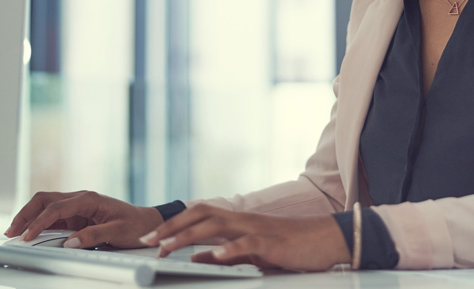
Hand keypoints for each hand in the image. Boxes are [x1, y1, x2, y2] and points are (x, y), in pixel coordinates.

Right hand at [4, 190, 163, 247]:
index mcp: (89, 199)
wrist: (147, 223)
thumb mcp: (118, 232)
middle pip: (44, 200)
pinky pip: (52, 218)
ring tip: (14, 233)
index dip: (39, 222)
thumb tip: (70, 243)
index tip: (28, 236)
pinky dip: (38, 224)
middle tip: (12, 231)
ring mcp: (76, 208)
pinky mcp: (76, 218)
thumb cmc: (136, 225)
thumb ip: (94, 236)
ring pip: (45, 207)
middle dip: (25, 214)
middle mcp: (80, 200)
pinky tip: (30, 234)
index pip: (56, 207)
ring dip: (29, 218)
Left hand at [144, 205, 348, 271]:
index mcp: (237, 221)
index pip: (198, 216)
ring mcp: (256, 229)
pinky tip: (215, 256)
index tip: (150, 238)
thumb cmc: (292, 246)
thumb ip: (225, 254)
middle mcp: (243, 220)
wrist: (326, 238)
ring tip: (167, 247)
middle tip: (147, 240)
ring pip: (216, 226)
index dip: (172, 225)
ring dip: (188, 236)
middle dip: (170, 227)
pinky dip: (229, 249)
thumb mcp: (252, 252)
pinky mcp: (271, 243)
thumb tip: (197, 259)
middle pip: (199, 214)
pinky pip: (246, 244)